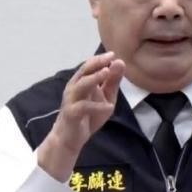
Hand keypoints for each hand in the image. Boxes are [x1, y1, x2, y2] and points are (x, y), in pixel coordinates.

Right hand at [37, 52, 124, 180]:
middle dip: (97, 63)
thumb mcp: (105, 98)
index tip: (113, 54)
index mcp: (82, 82)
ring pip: (81, 85)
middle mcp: (74, 88)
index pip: (90, 66)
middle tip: (110, 58)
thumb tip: (120, 62)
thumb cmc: (88, 116)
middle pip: (84, 71)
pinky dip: (97, 106)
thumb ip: (112, 82)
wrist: (71, 138)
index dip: (100, 59)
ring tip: (107, 73)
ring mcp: (71, 100)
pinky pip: (83, 107)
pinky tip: (109, 107)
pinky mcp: (71, 114)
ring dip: (94, 78)